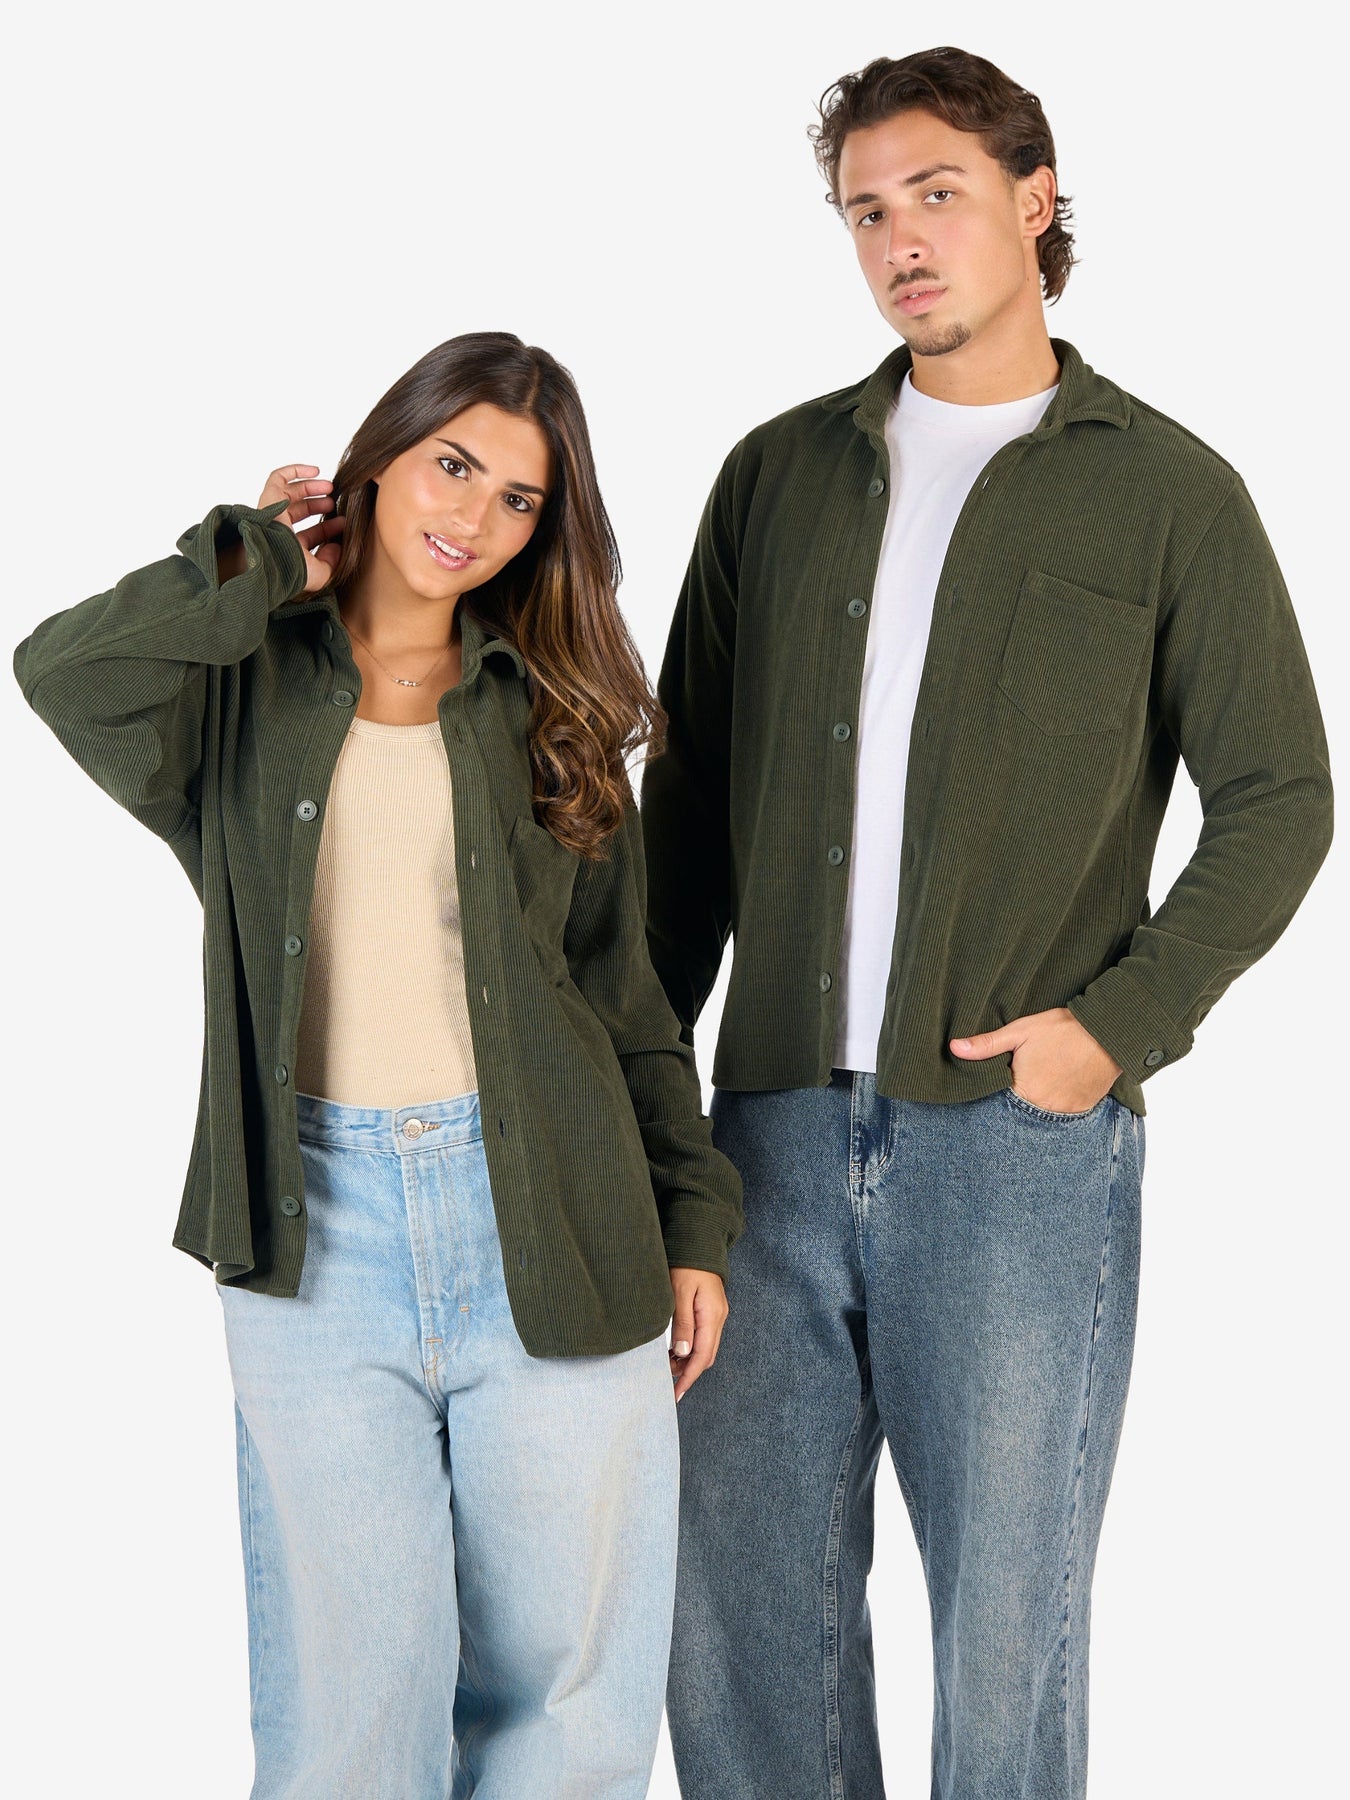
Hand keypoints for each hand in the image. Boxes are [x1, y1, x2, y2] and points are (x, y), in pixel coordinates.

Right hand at [217, 464, 343, 592]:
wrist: (273, 556)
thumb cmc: (291, 568)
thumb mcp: (319, 574)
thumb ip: (332, 564)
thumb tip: (337, 549)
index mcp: (288, 547)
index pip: (310, 535)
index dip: (327, 529)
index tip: (343, 523)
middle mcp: (278, 529)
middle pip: (300, 511)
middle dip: (319, 505)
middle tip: (334, 502)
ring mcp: (272, 512)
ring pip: (291, 494)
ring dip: (311, 488)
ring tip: (330, 487)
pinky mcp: (269, 496)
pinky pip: (279, 477)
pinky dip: (296, 470)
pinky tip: (315, 470)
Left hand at [669, 1268, 728, 1401]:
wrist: (699, 1242)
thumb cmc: (687, 1265)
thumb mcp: (680, 1293)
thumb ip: (682, 1323)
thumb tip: (683, 1353)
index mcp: (712, 1316)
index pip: (702, 1357)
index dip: (689, 1378)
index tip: (676, 1394)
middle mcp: (718, 1319)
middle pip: (706, 1356)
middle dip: (687, 1372)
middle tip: (666, 1380)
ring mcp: (716, 1315)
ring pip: (704, 1348)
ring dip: (687, 1360)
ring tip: (665, 1364)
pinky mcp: (711, 1311)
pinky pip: (703, 1337)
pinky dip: (689, 1348)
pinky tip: (675, 1348)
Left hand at [950, 1006, 1121, 1114]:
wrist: (1107, 1032)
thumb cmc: (1061, 1030)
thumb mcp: (1020, 1031)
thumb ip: (987, 1044)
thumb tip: (954, 1048)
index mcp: (1023, 1091)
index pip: (999, 1105)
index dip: (996, 1095)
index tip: (998, 1085)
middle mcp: (1044, 1108)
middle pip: (1021, 1112)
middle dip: (1016, 1101)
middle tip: (1022, 1082)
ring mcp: (1066, 1112)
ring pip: (1042, 1115)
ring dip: (1037, 1104)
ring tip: (1040, 1084)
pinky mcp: (1083, 1109)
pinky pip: (1064, 1115)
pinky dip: (1057, 1105)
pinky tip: (1057, 1087)